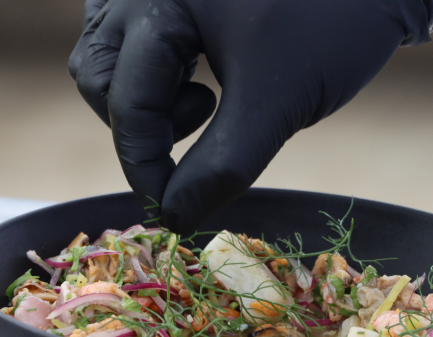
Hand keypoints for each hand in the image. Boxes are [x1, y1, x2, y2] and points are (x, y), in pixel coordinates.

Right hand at [69, 0, 432, 234]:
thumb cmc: (334, 23)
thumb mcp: (278, 102)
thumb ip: (222, 165)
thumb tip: (174, 217)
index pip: (128, 102)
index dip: (146, 168)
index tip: (173, 210)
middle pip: (98, 74)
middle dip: (141, 124)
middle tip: (204, 128)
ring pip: (108, 54)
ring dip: (147, 96)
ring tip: (210, 97)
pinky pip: (133, 34)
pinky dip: (158, 69)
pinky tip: (205, 73)